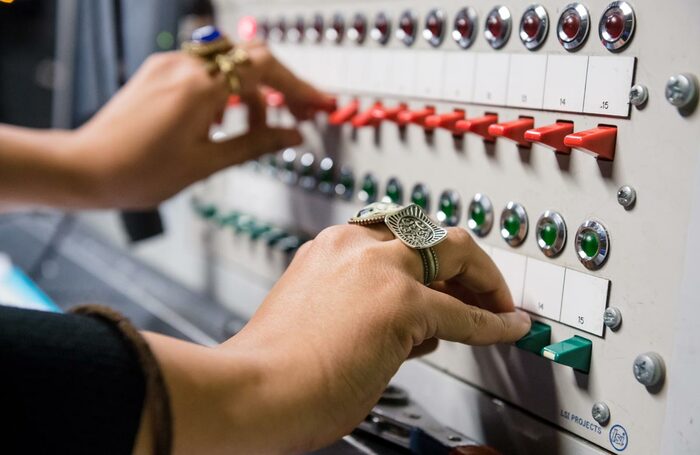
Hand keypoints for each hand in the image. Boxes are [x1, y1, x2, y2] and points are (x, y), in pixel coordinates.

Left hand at [68, 44, 332, 208]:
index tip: (318, 104)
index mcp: (198, 88)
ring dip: (252, 94)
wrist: (84, 168)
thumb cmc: (137, 171)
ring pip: (230, 66)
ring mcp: (169, 66)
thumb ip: (255, 144)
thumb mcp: (206, 163)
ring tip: (256, 131)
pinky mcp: (159, 72)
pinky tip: (224, 122)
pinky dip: (226, 92)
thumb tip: (292, 136)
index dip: (298, 85)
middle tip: (298, 116)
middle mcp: (184, 67)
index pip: (264, 67)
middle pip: (251, 61)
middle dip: (280, 88)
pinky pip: (206, 71)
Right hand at [145, 225, 530, 453]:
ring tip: (499, 305)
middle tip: (479, 284)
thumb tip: (412, 326)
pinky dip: (494, 324)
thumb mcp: (317, 317)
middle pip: (427, 231)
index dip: (425, 260)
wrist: (253, 390)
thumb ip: (360, 307)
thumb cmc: (274, 367)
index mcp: (329, 249)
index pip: (392, 238)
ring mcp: (379, 270)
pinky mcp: (402, 304)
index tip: (441, 280)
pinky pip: (466, 315)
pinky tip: (510, 329)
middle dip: (460, 256)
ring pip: (454, 250)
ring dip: (482, 279)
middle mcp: (354, 247)